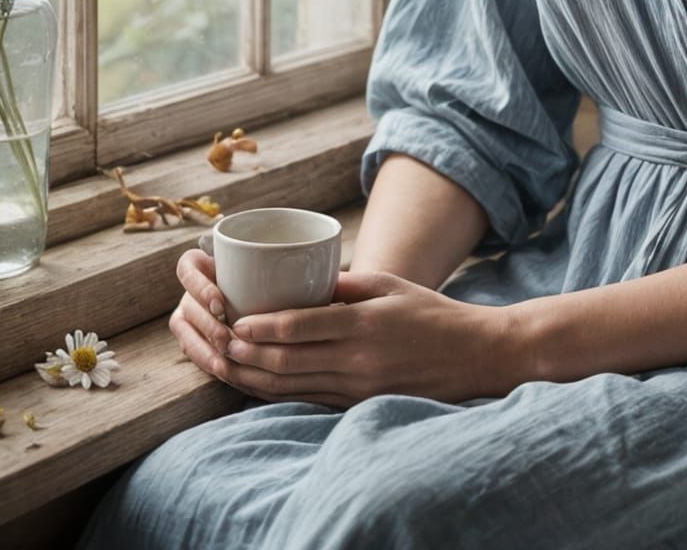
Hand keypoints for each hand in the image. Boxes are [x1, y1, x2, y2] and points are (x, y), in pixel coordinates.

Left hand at [171, 255, 523, 409]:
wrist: (475, 356)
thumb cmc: (432, 314)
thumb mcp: (391, 286)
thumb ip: (346, 286)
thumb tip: (301, 282)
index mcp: (364, 325)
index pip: (301, 328)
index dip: (262, 326)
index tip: (234, 317)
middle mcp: (355, 361)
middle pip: (285, 362)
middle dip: (242, 352)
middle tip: (211, 337)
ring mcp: (354, 389)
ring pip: (287, 386)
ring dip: (248, 375)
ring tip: (218, 359)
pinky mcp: (355, 404)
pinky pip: (304, 398)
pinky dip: (272, 391)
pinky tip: (250, 381)